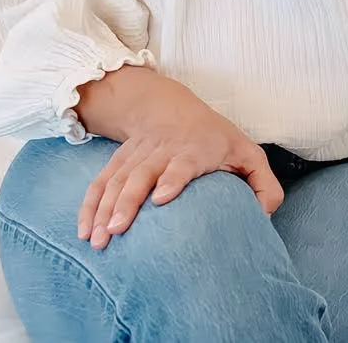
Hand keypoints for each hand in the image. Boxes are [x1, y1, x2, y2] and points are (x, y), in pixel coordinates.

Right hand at [72, 65, 282, 249]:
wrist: (172, 107)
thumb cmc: (216, 139)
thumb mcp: (248, 154)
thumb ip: (264, 186)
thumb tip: (263, 216)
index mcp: (196, 150)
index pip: (182, 163)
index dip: (172, 179)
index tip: (161, 198)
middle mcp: (163, 151)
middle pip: (142, 174)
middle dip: (127, 202)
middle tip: (116, 231)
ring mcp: (138, 154)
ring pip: (117, 179)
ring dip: (104, 208)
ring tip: (97, 239)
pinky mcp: (120, 160)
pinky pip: (102, 181)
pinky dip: (90, 204)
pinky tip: (83, 229)